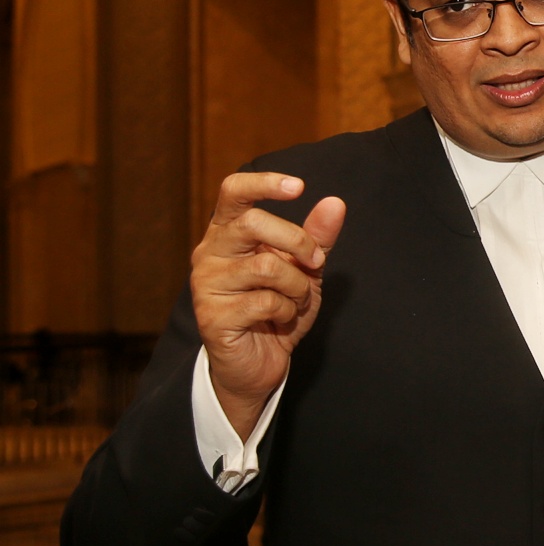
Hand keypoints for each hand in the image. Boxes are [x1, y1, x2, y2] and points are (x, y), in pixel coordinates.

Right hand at [190, 172, 346, 438]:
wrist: (260, 362)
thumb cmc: (278, 308)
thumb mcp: (305, 269)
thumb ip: (317, 237)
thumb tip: (335, 203)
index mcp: (228, 233)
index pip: (233, 192)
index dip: (263, 183)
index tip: (298, 186)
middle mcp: (210, 253)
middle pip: (252, 223)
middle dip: (298, 242)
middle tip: (317, 263)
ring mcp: (207, 285)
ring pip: (266, 267)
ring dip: (297, 286)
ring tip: (296, 300)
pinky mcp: (212, 316)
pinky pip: (265, 302)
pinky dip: (287, 311)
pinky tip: (281, 320)